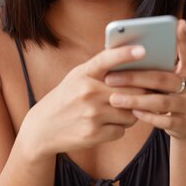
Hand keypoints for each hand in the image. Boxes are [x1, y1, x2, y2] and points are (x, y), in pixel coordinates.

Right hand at [18, 45, 147, 160]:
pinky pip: (121, 131)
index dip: (125, 53)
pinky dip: (118, 129)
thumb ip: (100, 67)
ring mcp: (91, 115)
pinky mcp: (94, 134)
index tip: (142, 50)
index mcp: (83, 75)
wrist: (42, 128)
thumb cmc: (65, 98)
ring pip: (130, 114)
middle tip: (142, 94)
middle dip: (140, 94)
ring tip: (117, 111)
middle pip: (131, 92)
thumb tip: (131, 58)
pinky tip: (105, 125)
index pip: (106, 59)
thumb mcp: (76, 77)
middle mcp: (88, 93)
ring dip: (129, 114)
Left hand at [104, 20, 185, 139]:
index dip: (185, 39)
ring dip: (135, 100)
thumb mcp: (172, 75)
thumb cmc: (172, 90)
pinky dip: (146, 116)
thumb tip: (128, 50)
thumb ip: (159, 64)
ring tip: (114, 99)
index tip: (178, 24)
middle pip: (163, 78)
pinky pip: (163, 120)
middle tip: (110, 77)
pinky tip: (132, 112)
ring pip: (162, 102)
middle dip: (135, 78)